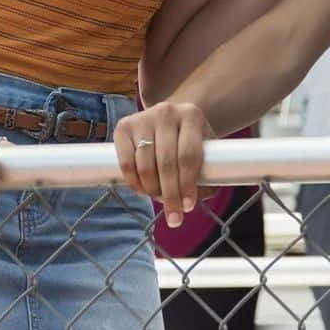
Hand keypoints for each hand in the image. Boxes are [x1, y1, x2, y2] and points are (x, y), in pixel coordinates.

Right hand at [113, 101, 214, 227]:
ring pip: (145, 165)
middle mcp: (167, 112)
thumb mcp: (204, 152)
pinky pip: (126, 163)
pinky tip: (143, 191)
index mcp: (192, 115)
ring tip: (159, 199)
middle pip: (167, 162)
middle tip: (174, 218)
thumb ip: (206, 175)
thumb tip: (191, 203)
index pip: (189, 155)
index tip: (188, 206)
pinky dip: (134, 183)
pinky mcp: (123, 126)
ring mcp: (143, 117)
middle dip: (170, 195)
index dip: (188, 184)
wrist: (168, 121)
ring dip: (152, 190)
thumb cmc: (189, 142)